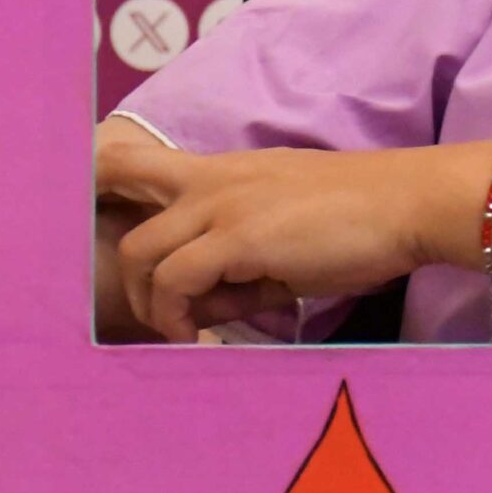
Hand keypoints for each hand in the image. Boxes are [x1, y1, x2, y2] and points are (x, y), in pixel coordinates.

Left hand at [95, 133, 442, 342]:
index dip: (92, 181)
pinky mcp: (238, 236)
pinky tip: (198, 335)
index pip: (132, 157)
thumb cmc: (361, 220)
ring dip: (149, 301)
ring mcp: (221, 203)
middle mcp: (211, 179)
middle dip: (120, 263)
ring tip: (178, 330)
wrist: (408, 203)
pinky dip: (176, 315)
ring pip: (142, 252)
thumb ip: (239, 261)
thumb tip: (203, 306)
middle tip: (147, 308)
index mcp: (222, 169)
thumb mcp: (287, 233)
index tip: (83, 220)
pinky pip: (176, 280)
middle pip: (118, 196)